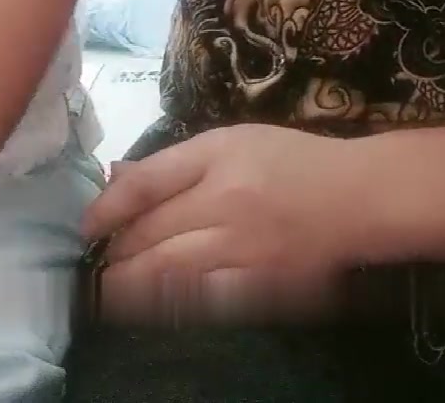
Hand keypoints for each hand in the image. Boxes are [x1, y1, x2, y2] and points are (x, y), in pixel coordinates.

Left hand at [83, 125, 364, 325]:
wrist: (358, 197)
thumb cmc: (291, 159)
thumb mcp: (232, 140)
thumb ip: (175, 162)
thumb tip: (117, 180)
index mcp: (218, 157)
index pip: (146, 184)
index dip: (106, 207)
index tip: (86, 226)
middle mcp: (226, 202)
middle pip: (151, 232)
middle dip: (115, 250)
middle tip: (96, 261)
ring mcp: (244, 249)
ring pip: (168, 273)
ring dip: (130, 284)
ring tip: (110, 288)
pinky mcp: (261, 285)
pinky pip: (202, 300)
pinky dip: (171, 303)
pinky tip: (154, 303)